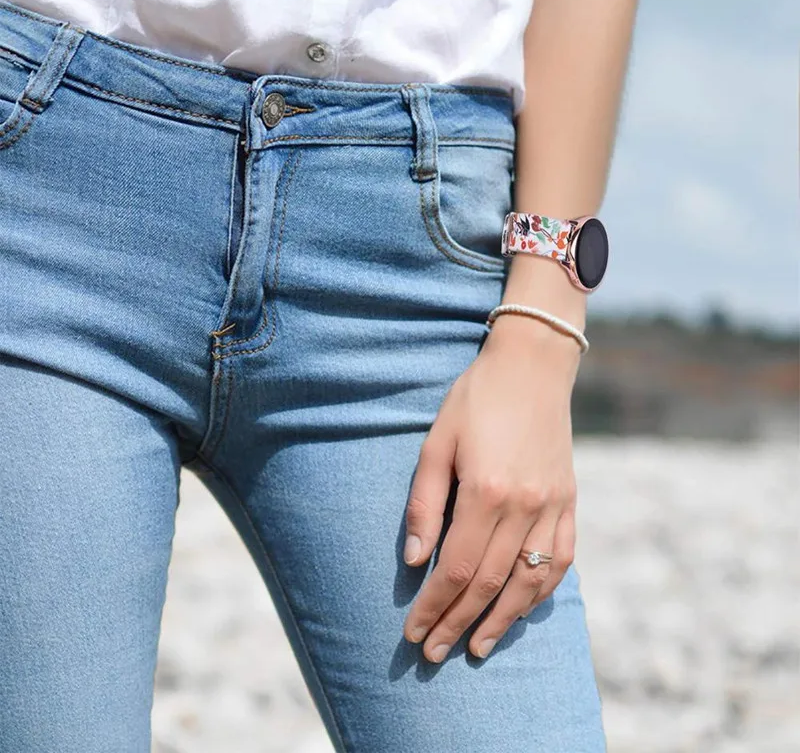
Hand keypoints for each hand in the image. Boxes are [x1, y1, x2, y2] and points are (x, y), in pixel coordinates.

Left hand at [402, 316, 581, 662]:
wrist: (532, 366)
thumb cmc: (475, 400)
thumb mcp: (436, 443)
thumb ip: (425, 505)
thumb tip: (416, 562)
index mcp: (487, 492)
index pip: (455, 568)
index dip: (433, 606)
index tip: (413, 632)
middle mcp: (525, 506)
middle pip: (488, 583)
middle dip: (458, 622)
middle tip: (434, 653)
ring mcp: (553, 505)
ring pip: (529, 581)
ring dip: (503, 620)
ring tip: (478, 647)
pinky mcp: (569, 500)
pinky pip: (561, 558)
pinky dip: (540, 591)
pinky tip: (521, 608)